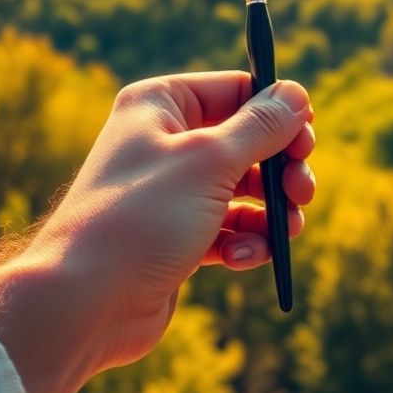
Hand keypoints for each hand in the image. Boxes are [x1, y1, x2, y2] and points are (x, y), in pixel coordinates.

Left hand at [0, 71, 314, 392]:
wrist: (84, 302)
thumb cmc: (140, 219)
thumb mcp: (210, 161)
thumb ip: (260, 126)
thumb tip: (295, 93)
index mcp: (161, 105)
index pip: (236, 90)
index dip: (277, 112)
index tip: (308, 137)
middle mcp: (164, 142)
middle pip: (247, 142)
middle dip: (280, 168)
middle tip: (302, 189)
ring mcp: (171, 192)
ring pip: (243, 190)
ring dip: (271, 212)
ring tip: (284, 231)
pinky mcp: (177, 237)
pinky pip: (228, 230)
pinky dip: (245, 243)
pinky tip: (243, 259)